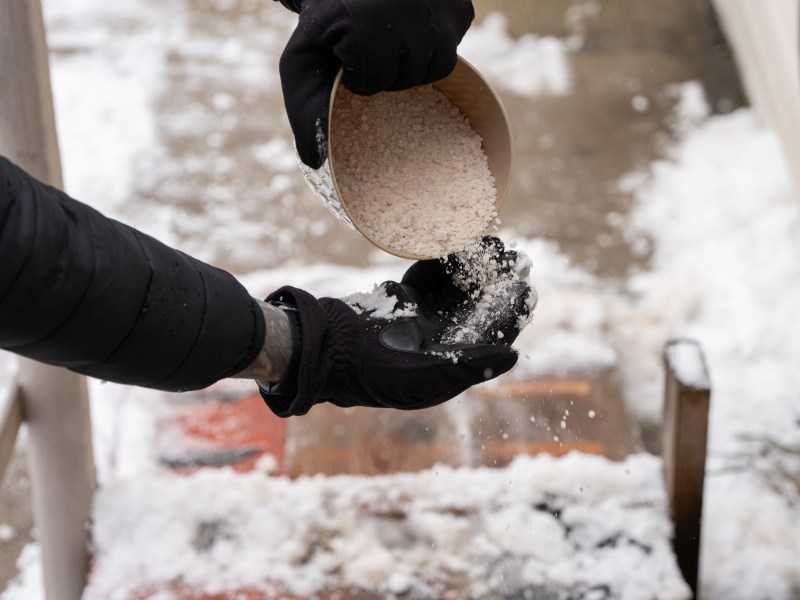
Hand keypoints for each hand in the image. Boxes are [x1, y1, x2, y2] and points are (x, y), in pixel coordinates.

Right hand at [259, 238, 534, 416]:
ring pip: (457, 288)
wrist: (326, 350)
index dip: (511, 312)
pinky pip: (430, 276)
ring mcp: (422, 317)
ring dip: (474, 266)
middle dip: (496, 282)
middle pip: (478, 306)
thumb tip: (514, 354)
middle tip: (516, 256)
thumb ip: (471, 364)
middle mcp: (441, 339)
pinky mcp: (403, 298)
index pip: (491, 335)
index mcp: (451, 362)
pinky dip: (443, 260)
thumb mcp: (428, 375)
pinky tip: (458, 243)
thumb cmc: (376, 373)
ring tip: (491, 242)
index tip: (527, 287)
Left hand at [277, 0, 474, 167]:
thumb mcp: (303, 64)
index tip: (348, 60)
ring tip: (393, 45)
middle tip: (372, 51)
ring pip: (440, 63)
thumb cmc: (325, 28)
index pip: (376, 80)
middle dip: (390, 73)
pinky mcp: (459, 5)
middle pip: (412, 74)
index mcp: (364, 23)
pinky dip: (438, 43)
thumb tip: (316, 162)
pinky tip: (414, 29)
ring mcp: (436, 3)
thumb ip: (306, 110)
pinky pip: (456, 43)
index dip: (362, 79)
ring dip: (416, 64)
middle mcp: (406, 6)